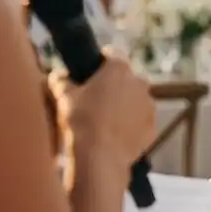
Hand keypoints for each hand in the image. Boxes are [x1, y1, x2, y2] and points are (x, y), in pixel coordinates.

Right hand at [49, 55, 154, 169]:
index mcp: (119, 69)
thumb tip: (58, 76)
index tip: (93, 68)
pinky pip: (140, 120)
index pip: (112, 54)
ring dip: (125, 105)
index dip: (101, 60)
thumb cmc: (81, 121)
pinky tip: (115, 135)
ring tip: (105, 120)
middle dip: (114, 85)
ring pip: (136, 99)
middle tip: (96, 99)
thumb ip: (60, 80)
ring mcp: (149, 105)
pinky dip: (131, 124)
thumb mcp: (64, 97)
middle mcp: (140, 83)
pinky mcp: (152, 126)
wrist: (100, 157)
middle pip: (126, 78)